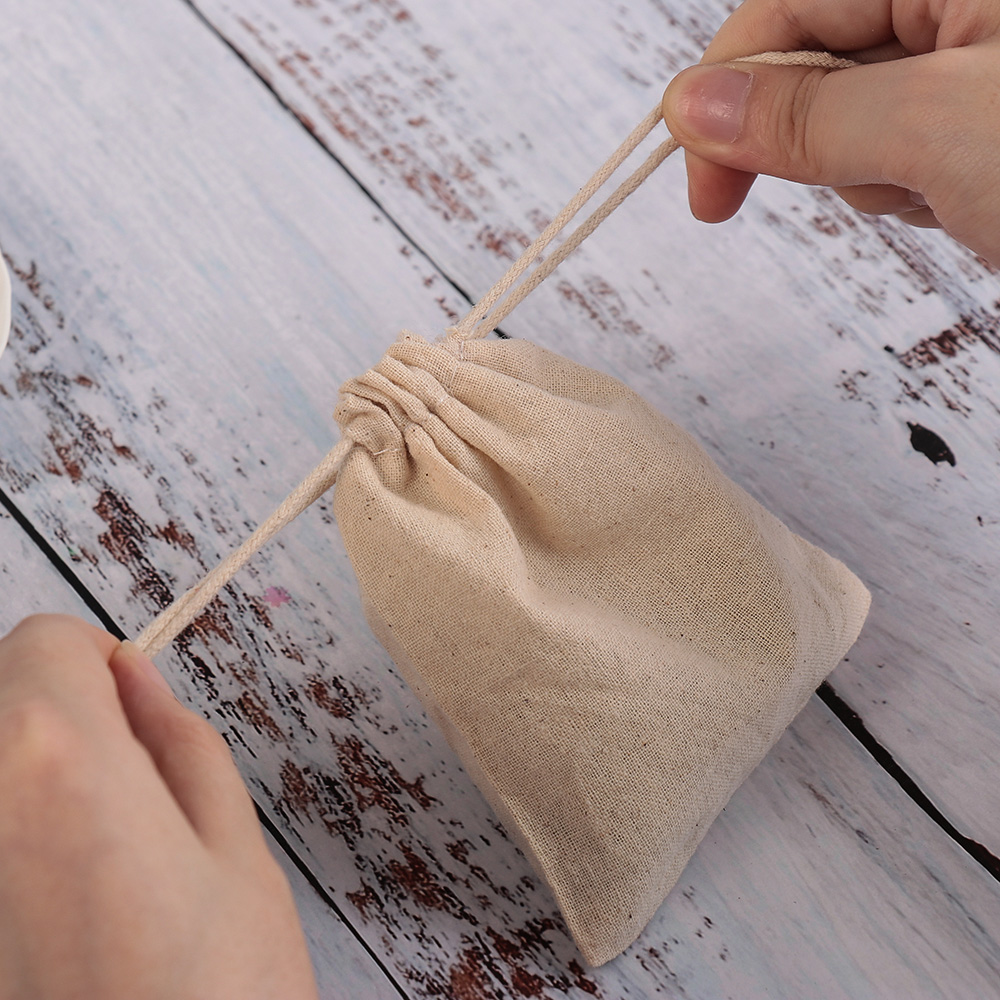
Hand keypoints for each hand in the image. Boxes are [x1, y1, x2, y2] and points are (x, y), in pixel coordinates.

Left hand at [0, 615, 317, 999]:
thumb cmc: (220, 998)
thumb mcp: (235, 851)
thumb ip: (180, 744)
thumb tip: (137, 682)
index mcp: (57, 763)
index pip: (45, 641)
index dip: (100, 662)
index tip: (135, 710)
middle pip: (1, 696)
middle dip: (62, 714)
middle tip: (128, 789)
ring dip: (32, 779)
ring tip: (94, 858)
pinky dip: (15, 839)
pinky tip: (59, 902)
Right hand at [660, 0, 999, 264]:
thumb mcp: (934, 124)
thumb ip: (806, 112)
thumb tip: (692, 106)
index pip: (789, 7)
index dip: (731, 87)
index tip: (704, 179)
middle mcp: (953, 15)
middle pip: (815, 70)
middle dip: (820, 139)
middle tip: (871, 174)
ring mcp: (964, 79)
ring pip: (849, 128)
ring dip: (871, 177)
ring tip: (945, 189)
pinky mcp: (972, 140)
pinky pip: (893, 162)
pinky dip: (909, 195)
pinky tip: (961, 204)